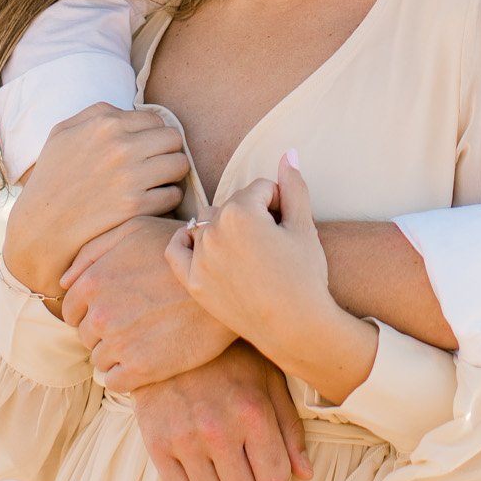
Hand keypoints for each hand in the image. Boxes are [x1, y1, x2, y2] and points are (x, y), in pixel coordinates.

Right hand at [3, 105, 189, 299]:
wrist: (41, 226)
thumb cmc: (51, 177)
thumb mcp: (62, 133)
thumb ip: (97, 113)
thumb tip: (128, 111)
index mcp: (106, 125)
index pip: (157, 120)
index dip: (154, 134)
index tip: (148, 147)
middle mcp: (122, 147)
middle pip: (174, 139)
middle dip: (168, 150)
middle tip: (156, 163)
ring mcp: (131, 178)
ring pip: (180, 165)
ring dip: (172, 173)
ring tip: (158, 181)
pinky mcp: (136, 207)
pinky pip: (173, 195)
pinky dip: (167, 198)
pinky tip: (151, 200)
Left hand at [63, 216, 236, 389]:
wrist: (229, 285)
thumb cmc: (181, 253)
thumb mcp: (136, 231)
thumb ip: (93, 252)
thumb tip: (65, 281)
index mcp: (92, 283)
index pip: (72, 310)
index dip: (93, 309)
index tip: (118, 308)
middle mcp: (100, 315)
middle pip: (85, 336)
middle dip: (105, 331)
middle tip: (137, 323)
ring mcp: (119, 344)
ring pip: (100, 360)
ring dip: (117, 354)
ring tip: (147, 339)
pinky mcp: (141, 370)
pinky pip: (116, 382)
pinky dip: (128, 375)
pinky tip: (149, 359)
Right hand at [131, 341, 311, 480]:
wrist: (171, 336)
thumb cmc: (229, 358)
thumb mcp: (268, 380)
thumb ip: (289, 428)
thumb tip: (305, 474)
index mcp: (252, 412)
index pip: (274, 479)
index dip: (274, 473)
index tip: (266, 459)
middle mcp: (218, 429)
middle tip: (243, 462)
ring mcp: (184, 438)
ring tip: (219, 461)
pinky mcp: (156, 443)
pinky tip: (196, 462)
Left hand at [165, 153, 337, 350]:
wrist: (295, 327)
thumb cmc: (304, 276)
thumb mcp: (304, 227)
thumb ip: (293, 186)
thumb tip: (289, 152)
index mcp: (240, 212)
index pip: (260, 189)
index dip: (279, 203)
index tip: (289, 225)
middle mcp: (213, 230)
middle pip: (233, 204)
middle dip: (252, 215)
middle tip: (273, 241)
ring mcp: (199, 257)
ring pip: (208, 223)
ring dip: (225, 228)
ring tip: (249, 251)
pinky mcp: (193, 281)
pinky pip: (176, 248)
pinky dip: (185, 240)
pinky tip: (199, 242)